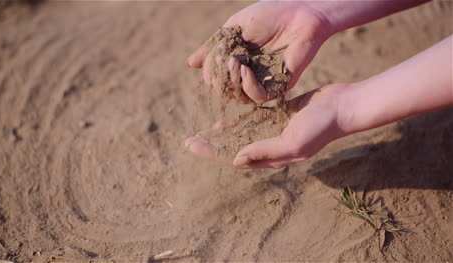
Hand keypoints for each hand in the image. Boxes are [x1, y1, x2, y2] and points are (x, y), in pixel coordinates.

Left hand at [185, 84, 349, 167]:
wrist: (342, 106)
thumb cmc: (321, 126)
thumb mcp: (292, 142)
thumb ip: (264, 151)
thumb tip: (235, 159)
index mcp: (274, 157)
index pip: (237, 158)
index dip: (213, 152)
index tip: (192, 146)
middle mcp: (273, 147)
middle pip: (236, 147)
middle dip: (214, 145)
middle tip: (190, 140)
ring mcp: (276, 131)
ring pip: (244, 135)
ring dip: (226, 134)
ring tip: (205, 132)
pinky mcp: (280, 116)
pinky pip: (256, 120)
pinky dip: (241, 120)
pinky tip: (227, 118)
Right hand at [186, 1, 331, 102]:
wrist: (300, 13)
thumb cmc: (269, 15)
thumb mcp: (234, 28)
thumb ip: (213, 46)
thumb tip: (190, 64)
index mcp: (237, 61)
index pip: (216, 77)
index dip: (211, 71)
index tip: (216, 55)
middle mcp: (249, 75)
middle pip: (225, 91)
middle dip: (219, 78)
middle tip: (225, 59)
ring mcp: (263, 82)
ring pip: (239, 97)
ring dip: (231, 82)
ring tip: (235, 62)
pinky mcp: (278, 86)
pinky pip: (258, 97)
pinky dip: (247, 85)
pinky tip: (246, 69)